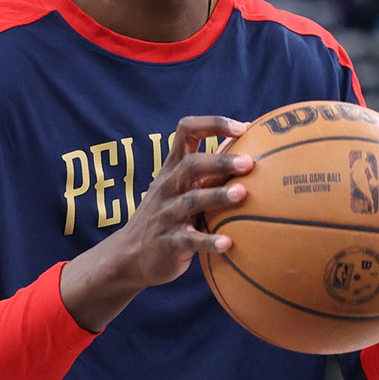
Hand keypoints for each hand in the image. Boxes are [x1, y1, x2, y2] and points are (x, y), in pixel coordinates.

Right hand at [60, 116, 253, 332]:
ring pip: (191, 200)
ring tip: (242, 194)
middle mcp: (169, 186)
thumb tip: (247, 141)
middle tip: (248, 163)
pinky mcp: (168, 243)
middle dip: (220, 161)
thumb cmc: (167, 214)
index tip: (242, 128)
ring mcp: (167, 214)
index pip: (187, 132)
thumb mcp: (181, 186)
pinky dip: (208, 242)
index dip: (213, 124)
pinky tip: (228, 243)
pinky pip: (189, 241)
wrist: (129, 255)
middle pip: (191, 165)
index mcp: (173, 168)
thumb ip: (209, 167)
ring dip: (217, 196)